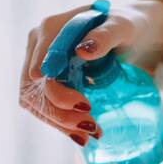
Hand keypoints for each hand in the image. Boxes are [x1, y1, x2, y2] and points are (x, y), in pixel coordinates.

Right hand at [18, 0, 162, 146]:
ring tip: (91, 134)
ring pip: (35, 103)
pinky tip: (83, 136)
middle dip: (59, 111)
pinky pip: (44, 109)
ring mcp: (40, 67)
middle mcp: (39, 47)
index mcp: (51, 28)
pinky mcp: (47, 84)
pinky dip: (62, 125)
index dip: (54, 88)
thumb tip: (82, 50)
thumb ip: (105, 35)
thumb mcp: (122, 27)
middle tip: (91, 125)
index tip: (82, 105)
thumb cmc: (125, 27)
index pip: (41, 64)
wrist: (130, 38)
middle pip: (33, 88)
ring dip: (60, 123)